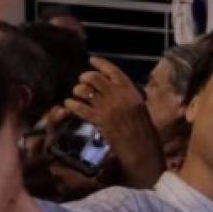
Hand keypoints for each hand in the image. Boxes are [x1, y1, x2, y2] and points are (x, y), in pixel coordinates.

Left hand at [66, 58, 164, 187]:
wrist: (143, 151)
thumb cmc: (144, 134)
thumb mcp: (140, 110)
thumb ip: (127, 99)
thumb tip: (111, 91)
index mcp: (132, 93)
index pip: (115, 72)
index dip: (102, 64)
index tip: (92, 60)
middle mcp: (120, 97)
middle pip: (96, 78)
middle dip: (86, 77)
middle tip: (82, 81)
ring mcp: (110, 108)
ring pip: (87, 91)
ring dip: (79, 90)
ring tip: (76, 93)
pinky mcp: (100, 120)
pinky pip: (81, 108)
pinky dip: (73, 104)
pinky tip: (68, 104)